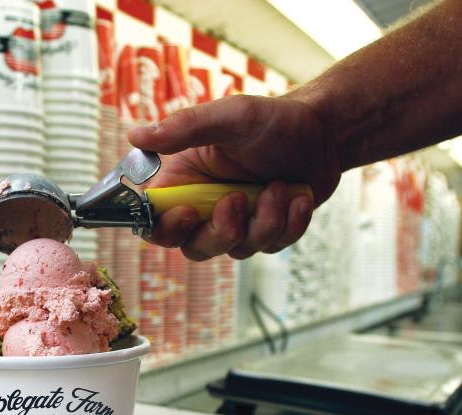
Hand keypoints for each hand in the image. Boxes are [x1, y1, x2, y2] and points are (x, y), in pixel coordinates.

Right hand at [128, 94, 342, 259]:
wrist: (326, 132)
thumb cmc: (274, 119)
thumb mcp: (230, 117)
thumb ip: (184, 127)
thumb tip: (135, 135)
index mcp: (185, 180)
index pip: (155, 220)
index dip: (166, 228)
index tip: (190, 213)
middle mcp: (205, 206)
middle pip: (194, 247)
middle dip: (221, 231)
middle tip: (239, 199)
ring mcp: (237, 222)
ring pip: (237, 250)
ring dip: (264, 221)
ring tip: (281, 186)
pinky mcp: (266, 230)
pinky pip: (271, 247)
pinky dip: (290, 225)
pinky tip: (298, 197)